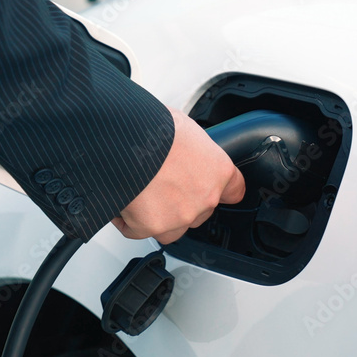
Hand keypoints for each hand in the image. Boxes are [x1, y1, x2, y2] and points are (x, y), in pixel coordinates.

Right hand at [112, 107, 244, 244]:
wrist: (124, 140)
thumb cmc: (153, 127)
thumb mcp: (183, 126)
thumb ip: (191, 146)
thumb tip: (182, 146)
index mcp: (217, 170)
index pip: (233, 191)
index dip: (220, 189)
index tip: (210, 187)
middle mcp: (203, 198)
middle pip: (199, 211)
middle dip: (181, 201)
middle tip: (162, 182)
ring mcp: (178, 216)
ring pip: (172, 227)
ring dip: (159, 215)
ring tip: (141, 194)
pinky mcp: (150, 227)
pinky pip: (138, 230)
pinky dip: (128, 220)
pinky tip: (122, 203)